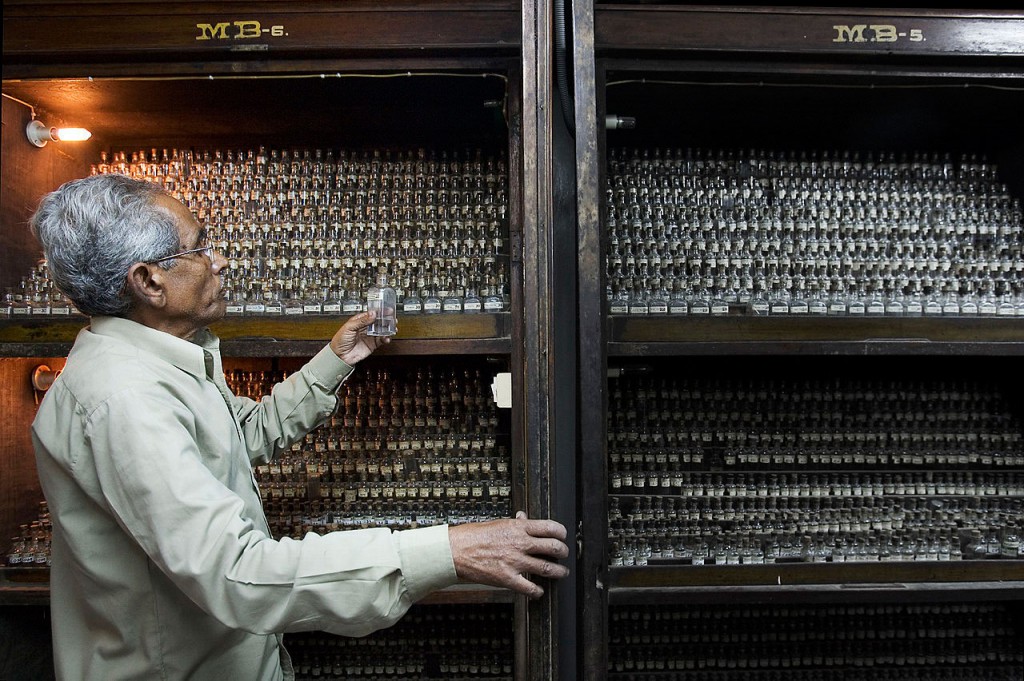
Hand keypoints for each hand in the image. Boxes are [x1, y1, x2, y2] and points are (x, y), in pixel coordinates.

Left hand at [330, 311, 388, 365]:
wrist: (340, 356)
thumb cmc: (340, 340)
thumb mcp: (349, 327)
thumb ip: (362, 321)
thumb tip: (372, 314)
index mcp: (359, 320)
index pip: (372, 314)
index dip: (380, 312)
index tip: (387, 310)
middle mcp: (366, 327)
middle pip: (379, 321)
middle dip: (386, 320)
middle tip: (393, 319)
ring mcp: (370, 336)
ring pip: (382, 330)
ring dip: (388, 329)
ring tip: (392, 328)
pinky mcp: (373, 344)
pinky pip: (382, 340)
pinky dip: (386, 338)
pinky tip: (387, 338)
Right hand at [448, 511, 569, 598]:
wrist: (455, 551)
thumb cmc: (473, 535)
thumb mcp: (497, 523)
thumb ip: (514, 523)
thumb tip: (524, 517)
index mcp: (518, 528)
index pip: (550, 527)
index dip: (561, 533)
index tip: (563, 536)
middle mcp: (520, 544)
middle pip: (554, 547)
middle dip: (563, 552)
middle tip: (564, 555)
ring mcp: (515, 562)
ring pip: (547, 568)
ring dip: (558, 572)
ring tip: (561, 572)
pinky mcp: (507, 579)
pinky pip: (530, 588)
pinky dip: (538, 591)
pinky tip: (539, 591)